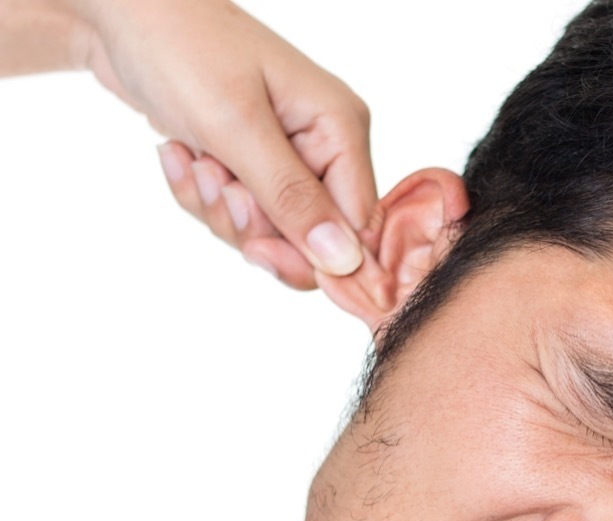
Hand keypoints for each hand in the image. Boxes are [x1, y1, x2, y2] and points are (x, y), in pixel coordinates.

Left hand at [77, 0, 377, 289]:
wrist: (116, 8)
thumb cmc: (179, 44)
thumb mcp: (236, 126)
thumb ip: (291, 197)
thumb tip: (344, 261)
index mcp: (340, 128)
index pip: (354, 226)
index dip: (311, 254)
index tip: (256, 248)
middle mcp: (323, 144)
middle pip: (309, 236)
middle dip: (252, 224)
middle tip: (215, 184)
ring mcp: (286, 153)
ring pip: (268, 229)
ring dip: (218, 208)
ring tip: (192, 159)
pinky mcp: (249, 160)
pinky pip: (235, 211)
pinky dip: (200, 194)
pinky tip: (178, 153)